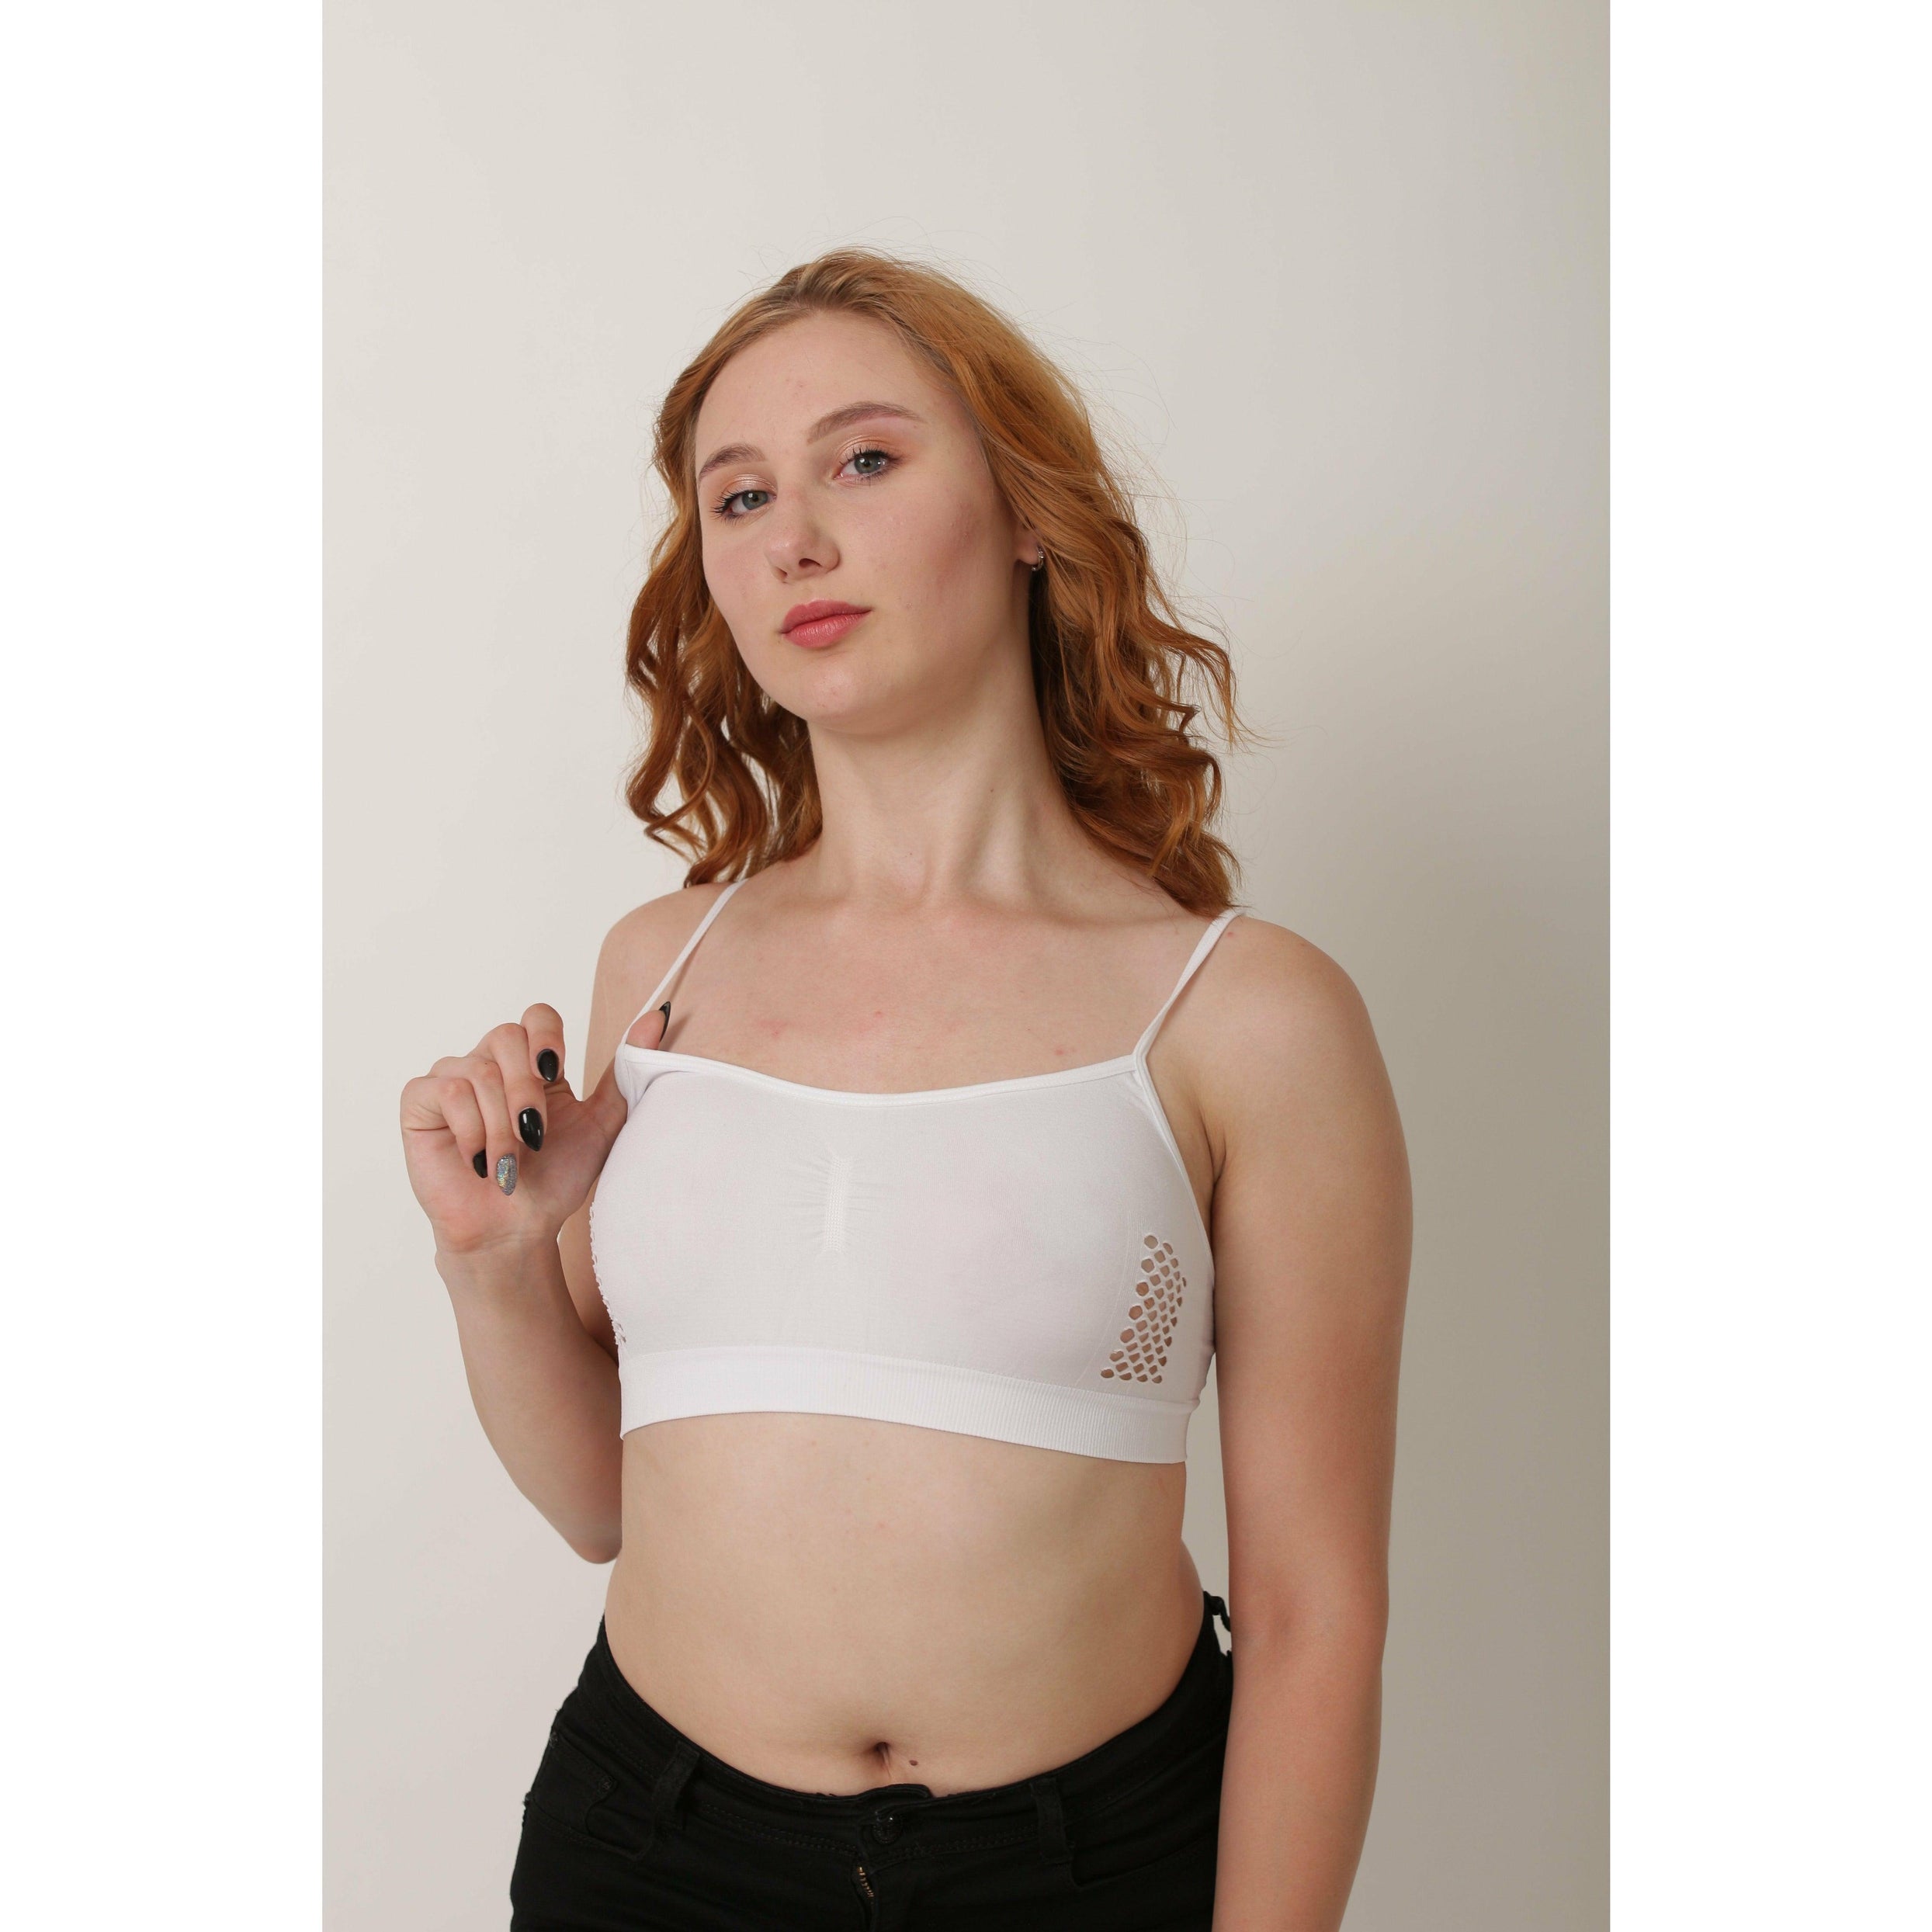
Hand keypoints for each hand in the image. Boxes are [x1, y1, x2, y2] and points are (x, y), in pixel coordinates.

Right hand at [399, 1002, 660, 1258]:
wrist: (517, 1229)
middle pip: (506, 1038)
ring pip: (477, 1069)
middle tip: (534, 1136)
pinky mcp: (421, 1103)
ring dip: (500, 1124)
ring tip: (509, 1163)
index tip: (557, 1074)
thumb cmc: (556, 1179)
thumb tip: (656, 1016)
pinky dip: (469, 1128)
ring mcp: (453, 1080)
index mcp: (533, 1063)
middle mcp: (491, 1063)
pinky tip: (479, 1160)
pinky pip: (445, 1089)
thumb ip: (624, 1071)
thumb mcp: (602, 1123)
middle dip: (525, 1091)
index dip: (546, 1037)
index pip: (537, 1015)